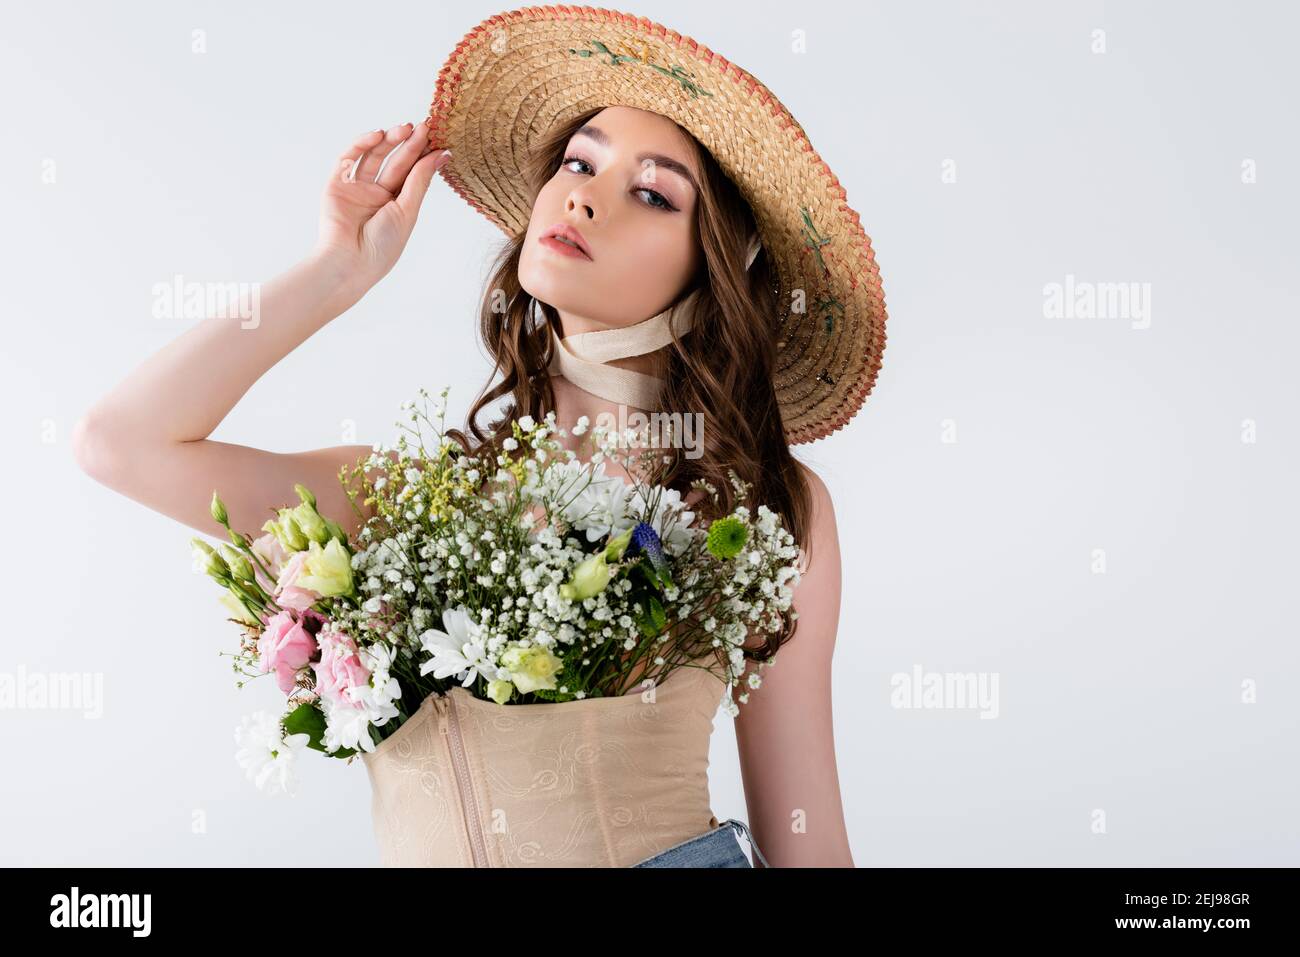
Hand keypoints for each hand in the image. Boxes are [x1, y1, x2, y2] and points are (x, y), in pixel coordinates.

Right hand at [312, 119, 451, 286]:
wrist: (350, 261)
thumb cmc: (382, 245)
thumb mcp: (407, 210)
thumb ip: (420, 180)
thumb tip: (441, 155)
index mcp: (397, 205)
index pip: (411, 173)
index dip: (422, 155)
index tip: (436, 138)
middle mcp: (377, 195)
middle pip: (395, 162)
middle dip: (409, 144)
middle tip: (423, 127)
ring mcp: (356, 188)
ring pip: (373, 156)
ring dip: (388, 141)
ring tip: (405, 129)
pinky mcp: (336, 184)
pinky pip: (348, 158)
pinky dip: (361, 144)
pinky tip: (378, 135)